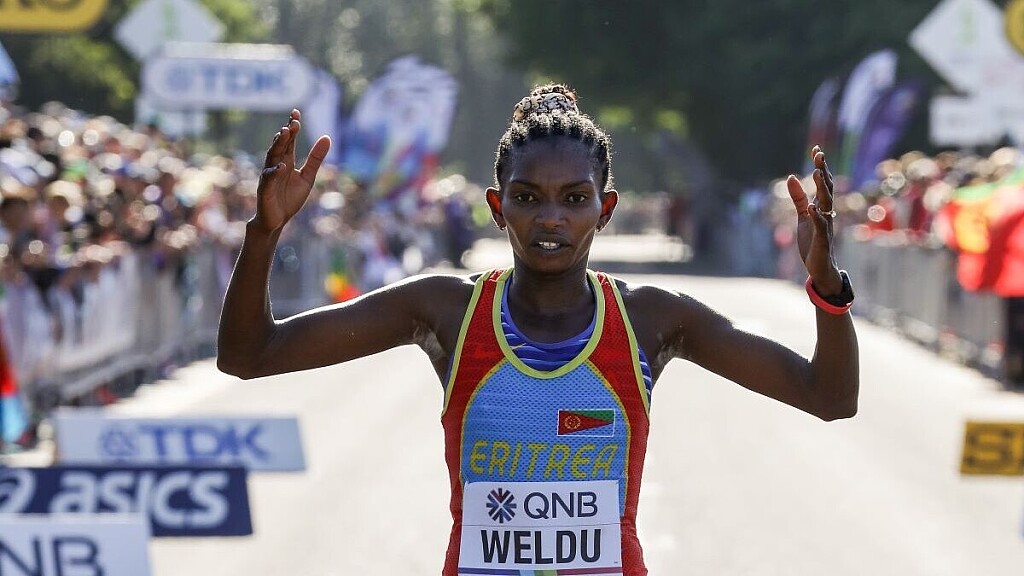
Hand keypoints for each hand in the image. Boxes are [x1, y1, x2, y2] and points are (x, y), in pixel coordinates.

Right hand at [253, 109, 330, 232]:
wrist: (277, 220)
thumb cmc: (290, 197)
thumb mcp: (307, 176)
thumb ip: (316, 158)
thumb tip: (327, 137)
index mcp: (286, 160)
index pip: (289, 140)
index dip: (292, 127)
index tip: (296, 112)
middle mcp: (276, 165)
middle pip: (280, 146)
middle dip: (286, 134)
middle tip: (293, 122)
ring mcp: (269, 176)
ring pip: (272, 157)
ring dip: (278, 145)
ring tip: (284, 134)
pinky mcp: (265, 189)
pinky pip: (269, 179)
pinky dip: (275, 172)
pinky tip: (282, 167)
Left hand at [786, 145, 841, 294]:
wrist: (820, 267)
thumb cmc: (813, 241)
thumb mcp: (803, 216)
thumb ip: (799, 198)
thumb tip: (792, 177)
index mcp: (822, 207)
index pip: (823, 183)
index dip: (820, 166)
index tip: (816, 149)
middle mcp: (827, 213)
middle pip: (826, 188)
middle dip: (823, 171)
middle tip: (819, 154)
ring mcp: (826, 225)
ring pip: (826, 204)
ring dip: (822, 189)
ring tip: (817, 173)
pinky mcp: (821, 239)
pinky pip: (821, 226)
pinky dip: (817, 216)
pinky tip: (812, 208)